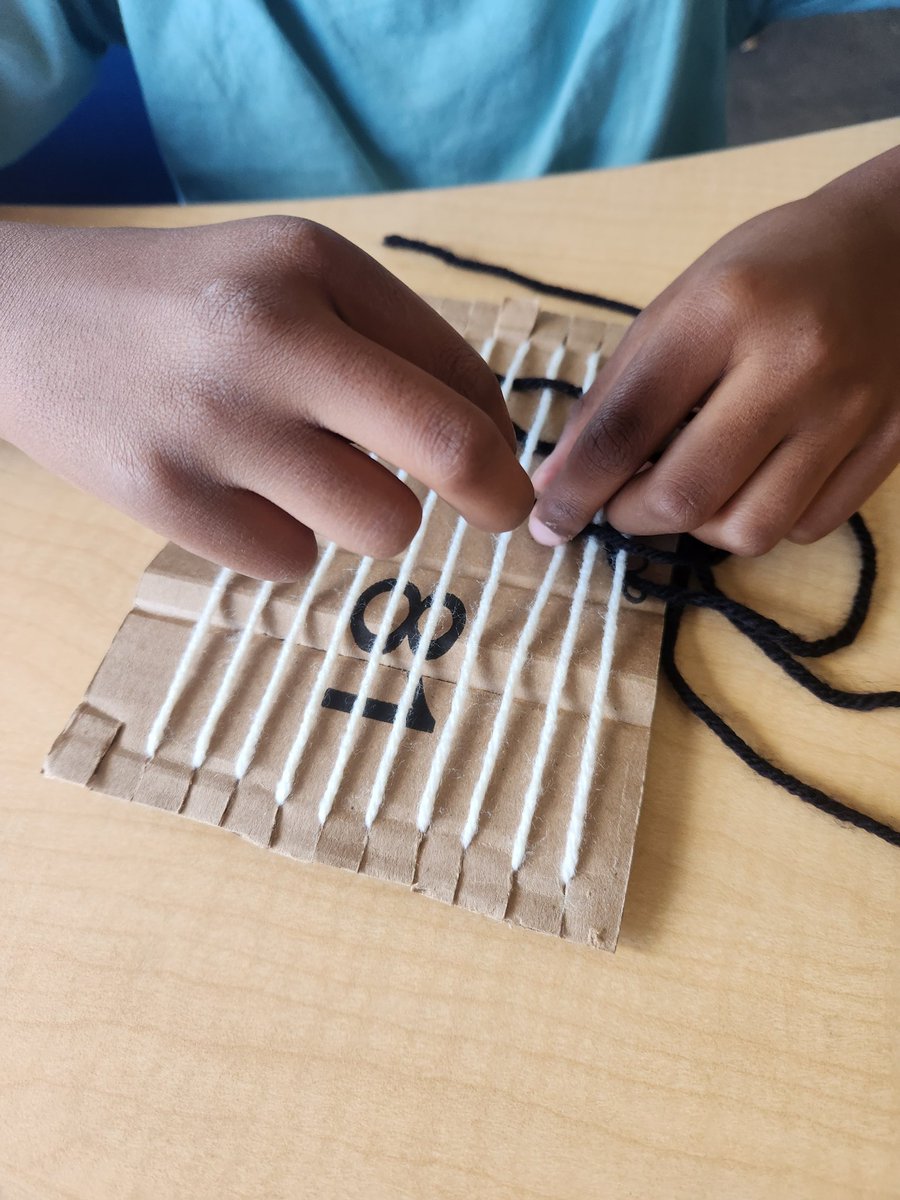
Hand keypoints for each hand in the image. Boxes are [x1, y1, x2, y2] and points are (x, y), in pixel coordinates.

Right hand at [0, 216, 531, 578]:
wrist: (20, 319)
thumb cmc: (185, 303)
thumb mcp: (288, 274)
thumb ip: (389, 340)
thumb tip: (488, 441)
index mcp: (311, 266)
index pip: (462, 372)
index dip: (499, 434)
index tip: (498, 462)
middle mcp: (269, 336)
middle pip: (451, 449)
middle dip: (500, 497)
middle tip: (506, 516)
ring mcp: (213, 423)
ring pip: (381, 525)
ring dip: (366, 515)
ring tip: (304, 473)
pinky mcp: (164, 497)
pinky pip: (293, 560)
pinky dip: (285, 538)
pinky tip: (236, 490)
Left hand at [529, 147, 899, 554]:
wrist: (895, 246)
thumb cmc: (769, 272)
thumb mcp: (680, 306)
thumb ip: (615, 396)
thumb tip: (558, 482)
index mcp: (724, 309)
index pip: (626, 427)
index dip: (575, 490)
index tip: (548, 521)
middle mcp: (795, 362)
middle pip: (686, 495)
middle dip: (630, 515)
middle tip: (619, 501)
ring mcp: (851, 408)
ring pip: (748, 531)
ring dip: (698, 527)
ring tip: (689, 487)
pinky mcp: (890, 442)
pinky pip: (804, 527)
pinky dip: (761, 520)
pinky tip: (752, 481)